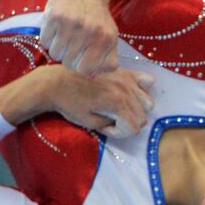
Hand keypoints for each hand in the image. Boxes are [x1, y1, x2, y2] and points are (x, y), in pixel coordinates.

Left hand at [0, 65, 154, 137]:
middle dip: (128, 123)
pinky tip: (128, 94)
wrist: (57, 83)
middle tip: (109, 120)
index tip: (105, 129)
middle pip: (143, 115)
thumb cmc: (70, 105)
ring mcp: (125, 78)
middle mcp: (125, 89)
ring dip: (136, 110)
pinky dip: (141, 90)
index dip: (120, 133)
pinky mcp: (122, 71)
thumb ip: (110, 125)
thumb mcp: (89, 123)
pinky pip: (145, 80)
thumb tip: (120, 122)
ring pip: (147, 101)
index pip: (134, 127)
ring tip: (117, 109)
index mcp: (116, 103)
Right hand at [40, 0, 119, 74]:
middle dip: (68, 57)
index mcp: (104, 39)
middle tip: (72, 45)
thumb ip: (107, 60)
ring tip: (64, 36)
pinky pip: (45, 41)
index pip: (84, 70)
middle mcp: (88, 31)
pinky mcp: (54, 16)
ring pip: (55, 53)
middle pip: (68, 62)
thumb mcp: (110, 37)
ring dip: (58, 48)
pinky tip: (57, 28)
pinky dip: (49, 38)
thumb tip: (93, 76)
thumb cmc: (98, 18)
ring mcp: (70, 23)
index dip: (79, 67)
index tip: (80, 59)